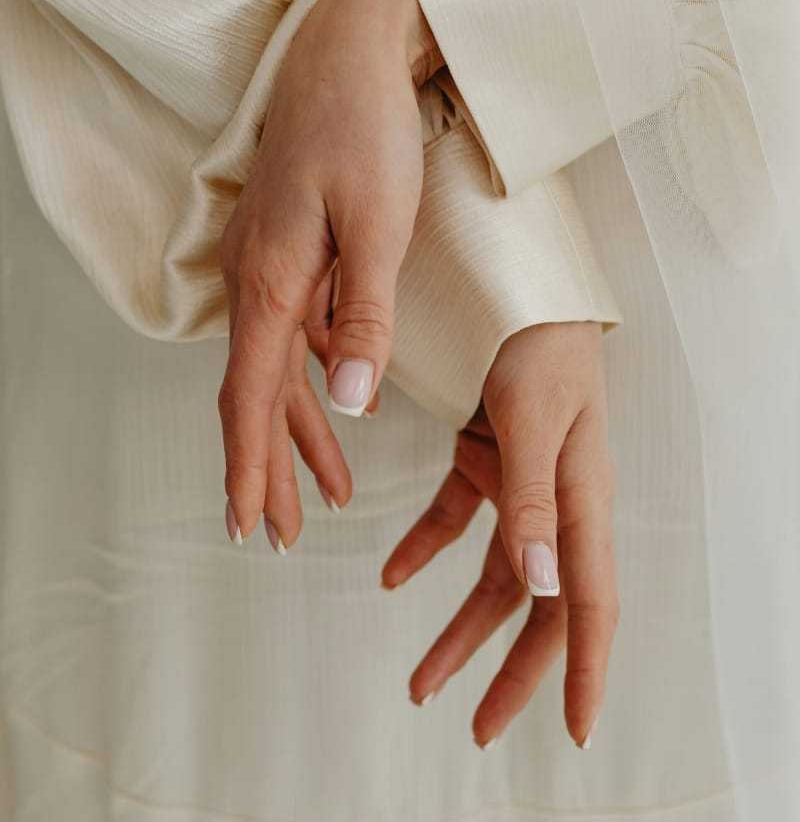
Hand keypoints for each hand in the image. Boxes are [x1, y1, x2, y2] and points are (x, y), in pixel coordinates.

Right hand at [218, 0, 442, 545]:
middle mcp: (256, 276)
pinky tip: (335, 401)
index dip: (249, 464)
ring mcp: (270, 260)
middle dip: (267, 465)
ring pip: (274, 366)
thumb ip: (363, 314)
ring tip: (319, 489)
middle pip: (254, 392)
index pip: (250, 395)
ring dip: (292, 428)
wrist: (352, 49)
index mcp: (271, 279)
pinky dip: (311, 377)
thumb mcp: (379, 224)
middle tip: (275, 531)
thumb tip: (347, 400)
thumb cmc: (367, 128)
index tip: (246, 524)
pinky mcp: (292, 245)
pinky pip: (294, 331)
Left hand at [382, 323, 617, 748]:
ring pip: (496, 576)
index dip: (586, 671)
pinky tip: (390, 575)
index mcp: (579, 499)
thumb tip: (544, 586)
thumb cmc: (537, 340)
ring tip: (421, 680)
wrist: (513, 282)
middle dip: (512, 671)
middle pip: (542, 607)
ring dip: (460, 628)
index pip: (590, 602)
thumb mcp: (531, 418)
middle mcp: (555, 501)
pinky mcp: (483, 459)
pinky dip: (423, 550)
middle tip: (478, 730)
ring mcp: (518, 482)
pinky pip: (456, 519)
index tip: (577, 732)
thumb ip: (533, 500)